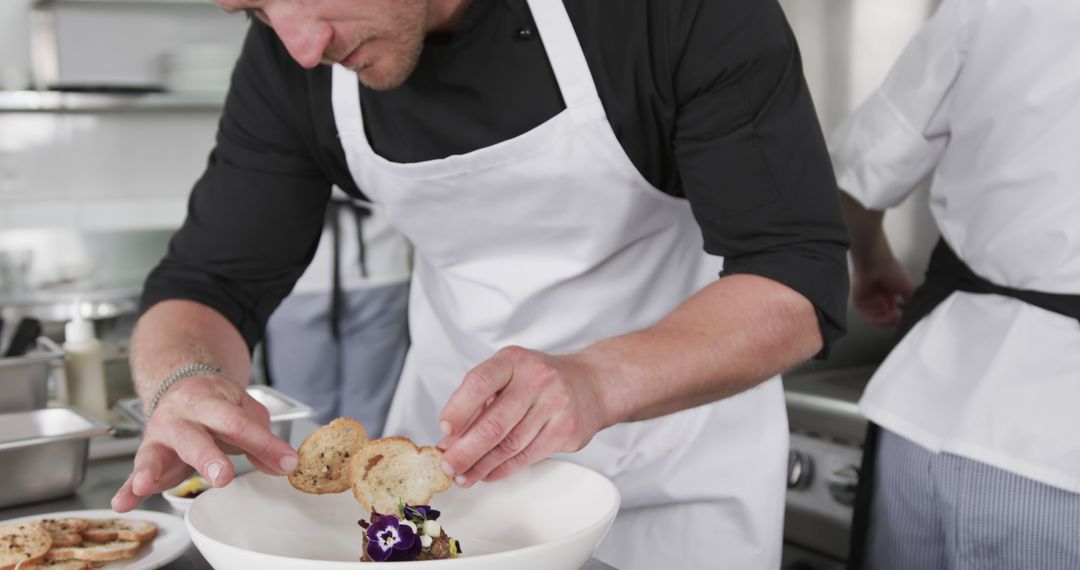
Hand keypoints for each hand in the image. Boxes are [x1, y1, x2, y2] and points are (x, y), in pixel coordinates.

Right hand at [111, 376, 297, 511]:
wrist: (180, 384)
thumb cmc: (216, 403)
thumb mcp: (244, 411)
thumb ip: (261, 438)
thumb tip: (281, 465)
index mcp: (209, 399)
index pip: (238, 423)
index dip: (264, 443)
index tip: (287, 462)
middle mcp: (181, 416)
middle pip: (195, 437)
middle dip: (208, 457)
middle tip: (223, 476)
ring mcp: (159, 435)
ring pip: (155, 452)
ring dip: (150, 470)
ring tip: (146, 485)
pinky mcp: (147, 454)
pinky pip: (134, 472)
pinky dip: (127, 489)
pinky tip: (122, 503)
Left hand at [436, 346, 608, 487]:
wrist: (592, 383)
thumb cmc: (541, 380)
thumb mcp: (509, 376)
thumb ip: (480, 403)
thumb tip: (451, 439)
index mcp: (514, 361)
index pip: (480, 382)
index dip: (458, 408)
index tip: (444, 428)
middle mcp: (536, 379)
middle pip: (494, 422)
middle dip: (466, 450)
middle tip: (448, 465)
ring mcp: (555, 404)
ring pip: (510, 445)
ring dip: (481, 465)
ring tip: (463, 476)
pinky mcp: (566, 429)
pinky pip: (528, 456)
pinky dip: (503, 469)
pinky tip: (488, 473)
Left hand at [852, 256, 916, 325]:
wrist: (876, 262)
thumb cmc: (892, 270)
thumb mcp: (909, 288)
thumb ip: (912, 302)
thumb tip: (915, 313)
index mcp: (889, 296)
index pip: (892, 314)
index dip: (897, 320)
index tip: (902, 321)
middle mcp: (878, 299)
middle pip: (882, 318)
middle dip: (890, 320)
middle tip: (896, 320)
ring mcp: (867, 300)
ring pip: (873, 317)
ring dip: (883, 317)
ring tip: (890, 313)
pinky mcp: (857, 300)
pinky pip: (863, 313)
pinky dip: (873, 313)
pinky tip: (881, 307)